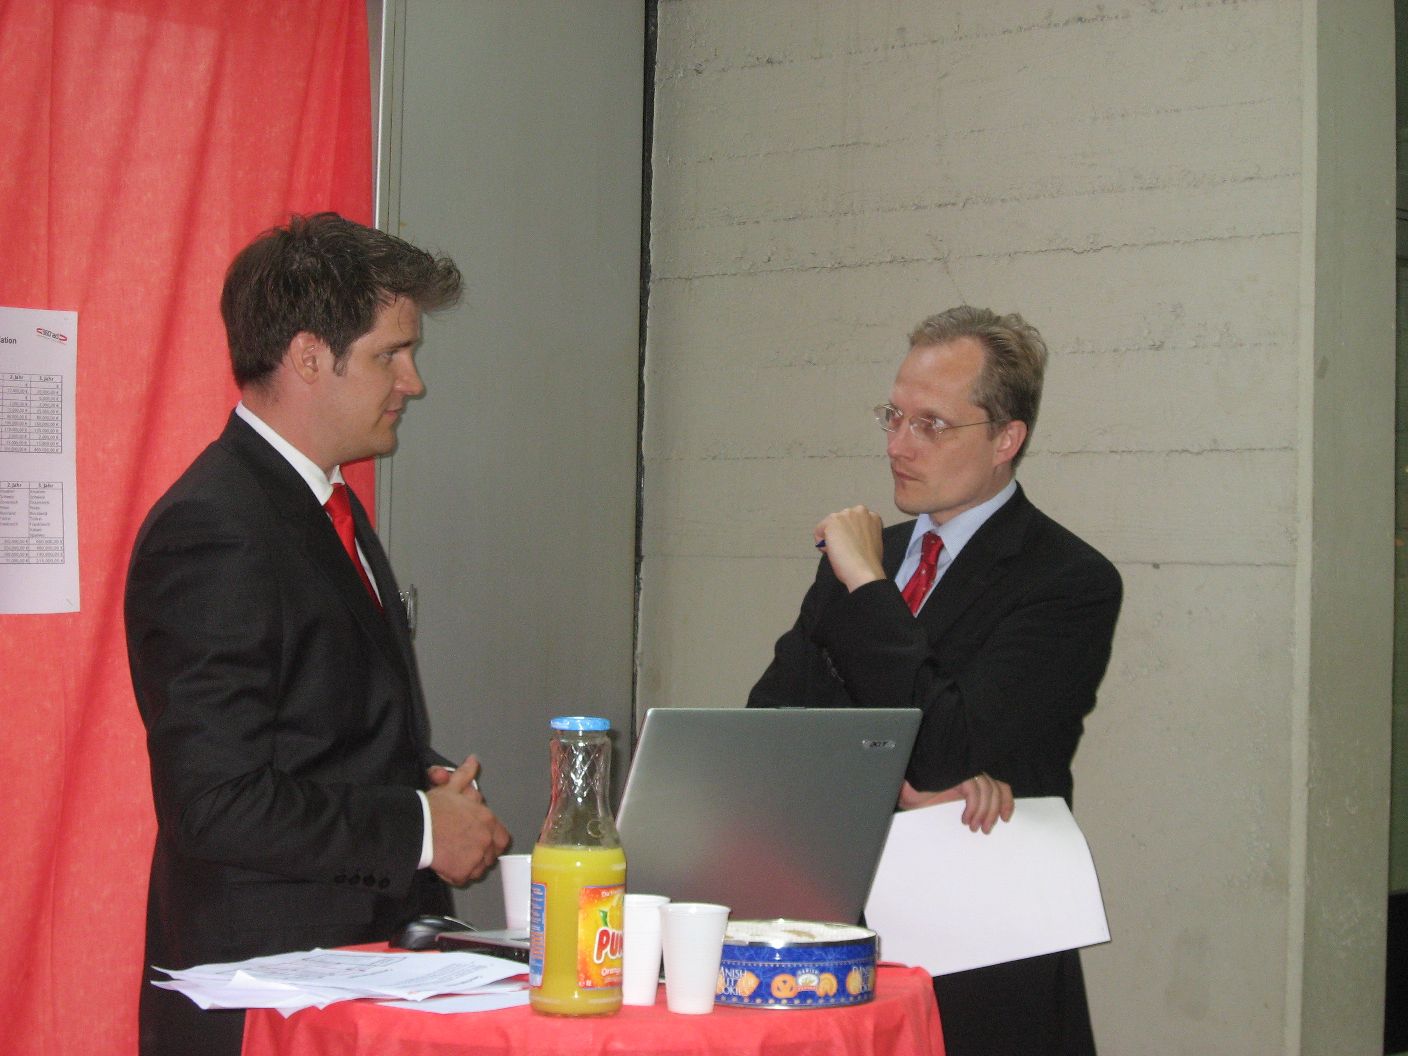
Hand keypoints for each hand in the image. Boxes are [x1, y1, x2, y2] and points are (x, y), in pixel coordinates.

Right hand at [426, 755, 510, 884]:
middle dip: (481, 854)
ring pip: (478, 868)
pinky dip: (456, 876)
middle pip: (491, 855)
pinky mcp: (463, 872)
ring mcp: (476, 857)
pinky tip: (446, 866)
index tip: (480, 840)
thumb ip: (465, 775)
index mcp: (487, 819)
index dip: (492, 840)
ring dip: (469, 865)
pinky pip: (464, 878)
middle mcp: (486, 839)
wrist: (416, 828)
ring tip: (453, 856)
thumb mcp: (450, 787)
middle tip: (464, 850)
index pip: (502, 837)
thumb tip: (473, 760)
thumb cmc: (433, 808)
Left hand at [813, 505, 885, 590]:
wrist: (864, 571)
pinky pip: (818, 531)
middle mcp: (860, 511)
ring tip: (840, 552)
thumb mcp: (871, 542)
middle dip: (839, 535)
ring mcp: (846, 514)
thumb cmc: (869, 563)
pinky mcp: (833, 521)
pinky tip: (832, 551)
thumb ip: (862, 534)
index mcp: (872, 517)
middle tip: (845, 550)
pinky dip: (821, 544)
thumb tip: (850, 537)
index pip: (852, 523)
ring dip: (830, 539)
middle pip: (839, 522)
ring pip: (828, 526)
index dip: (850, 536)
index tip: (853, 547)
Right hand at [898, 774, 1013, 833]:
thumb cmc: (924, 798)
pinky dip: (973, 807)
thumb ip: (971, 807)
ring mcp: (963, 771)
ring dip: (984, 812)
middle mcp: (970, 772)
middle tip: (987, 828)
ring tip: (976, 826)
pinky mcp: (956, 773)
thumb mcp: (953, 807)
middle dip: (994, 811)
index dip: (1006, 801)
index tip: (1005, 818)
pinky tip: (966, 818)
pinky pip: (973, 790)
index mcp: (971, 779)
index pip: (998, 785)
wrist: (906, 791)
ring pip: (987, 790)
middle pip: (996, 788)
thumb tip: (989, 822)